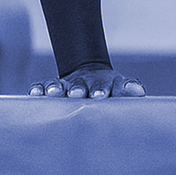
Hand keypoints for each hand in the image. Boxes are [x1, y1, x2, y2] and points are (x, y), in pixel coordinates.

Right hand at [28, 62, 145, 98]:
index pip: (106, 85)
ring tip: (55, 93)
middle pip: (80, 84)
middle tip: (78, 94)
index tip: (100, 95)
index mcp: (105, 84)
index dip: (103, 89)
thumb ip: (129, 90)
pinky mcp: (51, 89)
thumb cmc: (109, 91)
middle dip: (79, 89)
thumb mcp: (120, 90)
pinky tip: (35, 94)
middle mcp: (84, 83)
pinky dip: (39, 89)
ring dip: (57, 88)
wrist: (91, 79)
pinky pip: (42, 87)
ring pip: (59, 84)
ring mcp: (66, 86)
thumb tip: (140, 90)